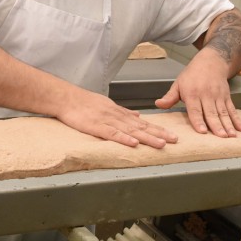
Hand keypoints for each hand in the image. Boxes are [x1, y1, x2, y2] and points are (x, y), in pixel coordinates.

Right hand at [57, 90, 178, 148]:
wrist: (66, 97)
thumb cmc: (83, 102)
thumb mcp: (106, 104)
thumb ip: (122, 112)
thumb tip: (137, 116)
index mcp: (119, 112)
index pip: (142, 122)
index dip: (157, 128)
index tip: (170, 134)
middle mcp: (117, 116)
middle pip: (141, 126)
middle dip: (159, 133)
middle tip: (175, 140)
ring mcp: (107, 121)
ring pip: (131, 130)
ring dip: (147, 137)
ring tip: (161, 143)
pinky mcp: (96, 127)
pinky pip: (112, 134)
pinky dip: (124, 138)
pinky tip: (134, 143)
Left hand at [155, 49, 240, 136]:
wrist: (211, 62)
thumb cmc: (192, 75)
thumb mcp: (178, 84)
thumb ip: (169, 97)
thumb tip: (158, 104)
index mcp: (192, 94)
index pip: (195, 110)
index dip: (198, 121)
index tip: (202, 131)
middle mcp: (206, 95)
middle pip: (211, 113)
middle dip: (216, 126)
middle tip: (221, 137)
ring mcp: (218, 96)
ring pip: (223, 113)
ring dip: (228, 125)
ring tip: (232, 136)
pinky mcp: (227, 97)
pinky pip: (232, 110)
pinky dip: (238, 120)